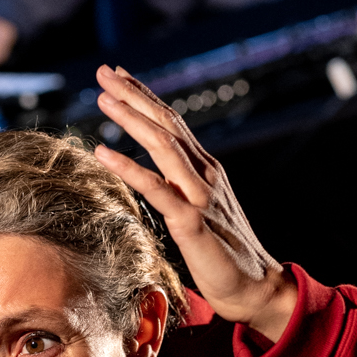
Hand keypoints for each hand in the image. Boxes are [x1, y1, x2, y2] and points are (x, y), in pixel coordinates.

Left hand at [92, 65, 296, 342]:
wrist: (254, 286)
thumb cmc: (223, 251)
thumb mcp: (200, 207)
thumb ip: (181, 183)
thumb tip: (156, 165)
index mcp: (204, 168)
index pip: (172, 122)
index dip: (145, 96)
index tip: (119, 75)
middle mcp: (204, 173)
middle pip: (166, 123)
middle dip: (133, 95)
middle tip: (103, 70)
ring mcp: (200, 195)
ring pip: (162, 146)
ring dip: (130, 119)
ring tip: (102, 99)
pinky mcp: (191, 221)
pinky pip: (157, 189)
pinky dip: (128, 167)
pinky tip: (103, 152)